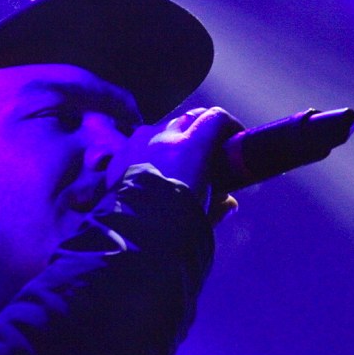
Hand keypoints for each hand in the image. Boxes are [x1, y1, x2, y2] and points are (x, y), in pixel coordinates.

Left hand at [108, 107, 243, 224]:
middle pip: (187, 119)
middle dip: (200, 130)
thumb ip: (219, 207)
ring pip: (160, 129)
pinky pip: (138, 145)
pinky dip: (148, 153)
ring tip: (176, 164)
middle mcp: (163, 138)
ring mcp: (137, 144)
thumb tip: (228, 204)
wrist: (132, 236)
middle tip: (207, 150)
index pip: (215, 118)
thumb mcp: (204, 216)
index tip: (233, 138)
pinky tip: (150, 174)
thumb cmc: (173, 225)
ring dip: (172, 140)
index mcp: (191, 147)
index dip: (229, 125)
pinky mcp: (119, 157)